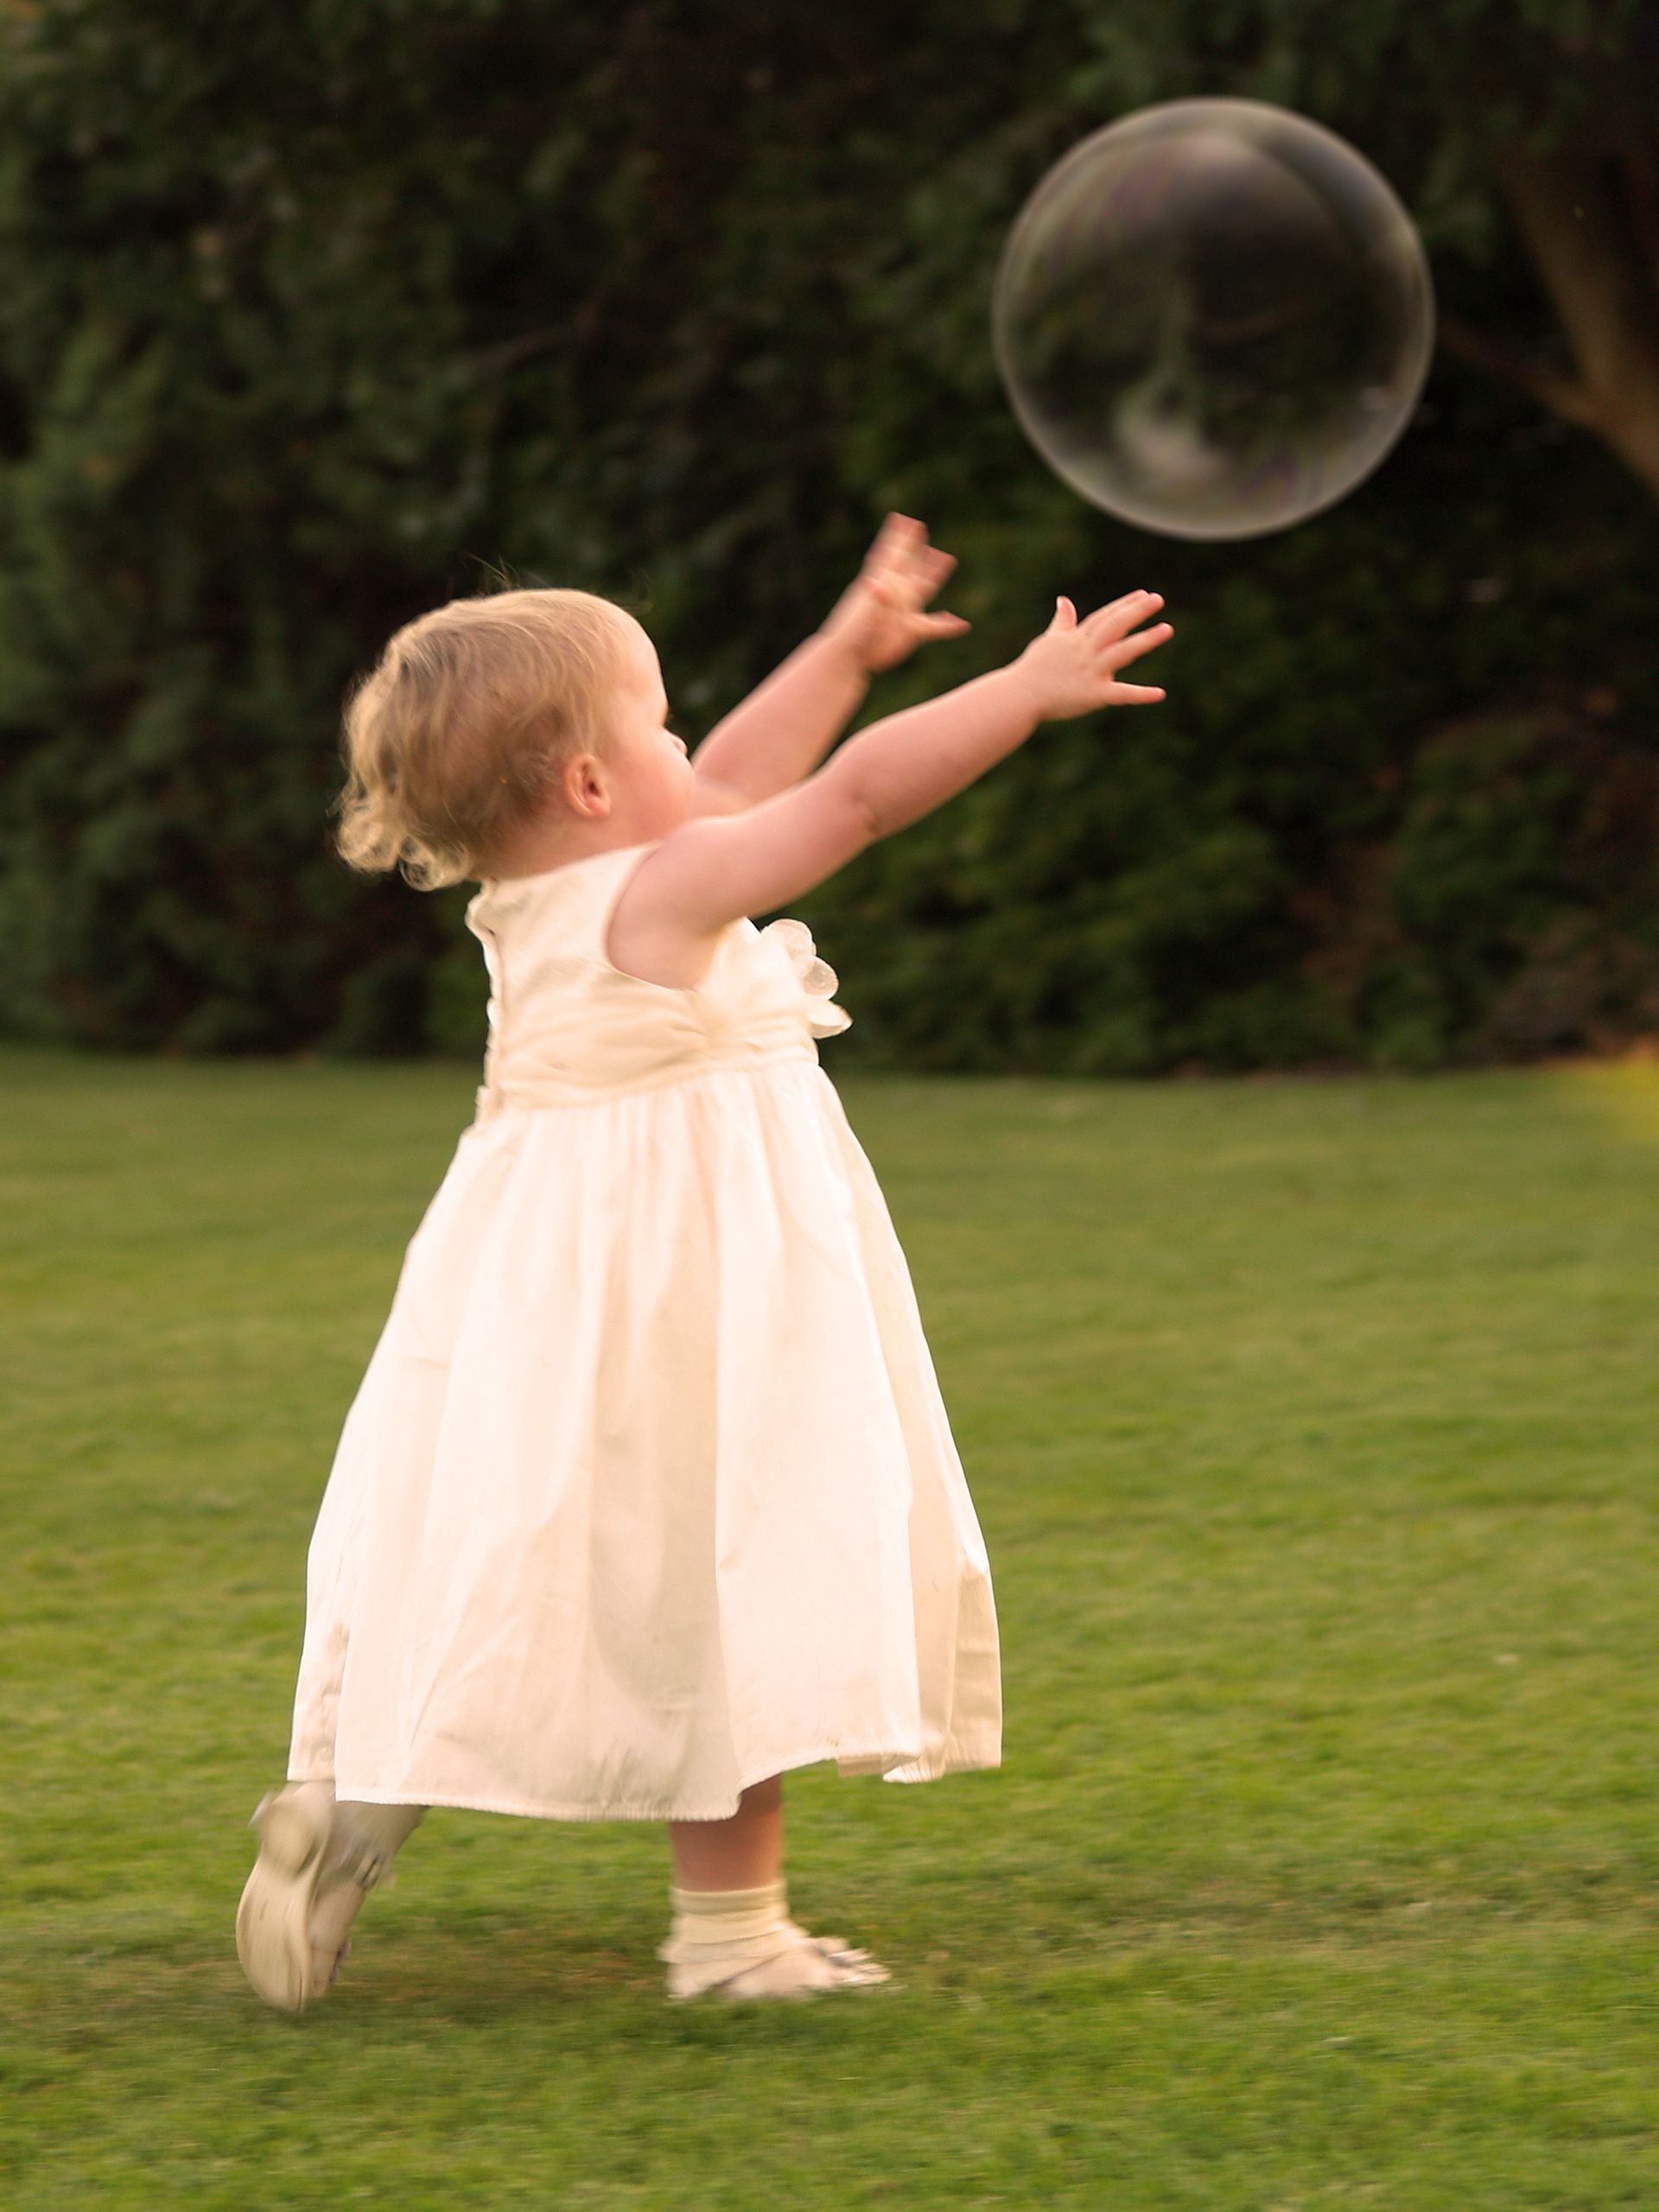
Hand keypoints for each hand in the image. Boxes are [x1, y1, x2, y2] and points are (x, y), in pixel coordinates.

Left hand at [821, 513, 970, 674]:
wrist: (848, 656)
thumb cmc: (852, 634)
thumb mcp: (865, 613)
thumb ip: (875, 599)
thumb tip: (876, 584)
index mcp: (884, 585)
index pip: (896, 556)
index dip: (904, 538)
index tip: (912, 522)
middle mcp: (896, 595)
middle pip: (910, 565)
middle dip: (916, 548)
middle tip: (921, 528)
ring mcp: (903, 611)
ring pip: (924, 588)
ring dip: (936, 574)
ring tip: (947, 559)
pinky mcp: (910, 632)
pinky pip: (934, 627)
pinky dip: (948, 626)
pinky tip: (963, 625)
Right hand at [1011, 591, 1171, 720]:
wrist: (1018, 696)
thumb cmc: (1032, 670)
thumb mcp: (1048, 641)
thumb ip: (1062, 622)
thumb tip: (1064, 600)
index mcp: (1076, 639)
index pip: (1104, 617)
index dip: (1124, 605)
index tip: (1143, 595)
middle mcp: (1086, 651)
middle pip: (1115, 626)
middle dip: (1137, 611)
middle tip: (1158, 599)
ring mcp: (1090, 671)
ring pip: (1122, 651)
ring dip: (1145, 640)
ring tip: (1167, 629)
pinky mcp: (1092, 695)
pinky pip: (1120, 694)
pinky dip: (1140, 695)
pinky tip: (1160, 694)